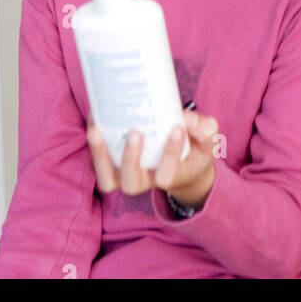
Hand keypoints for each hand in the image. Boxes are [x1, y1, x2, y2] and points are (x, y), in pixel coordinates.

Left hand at [87, 109, 217, 208]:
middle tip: (136, 132)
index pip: (167, 175)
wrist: (182, 163)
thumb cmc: (194, 150)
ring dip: (101, 156)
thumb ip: (204, 130)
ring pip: (108, 179)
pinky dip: (94, 143)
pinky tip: (95, 117)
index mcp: (171, 177)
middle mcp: (146, 180)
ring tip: (98, 130)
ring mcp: (128, 175)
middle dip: (131, 159)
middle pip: (132, 184)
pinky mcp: (114, 164)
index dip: (171, 154)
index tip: (177, 128)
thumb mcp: (206, 141)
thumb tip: (189, 121)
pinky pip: (99, 161)